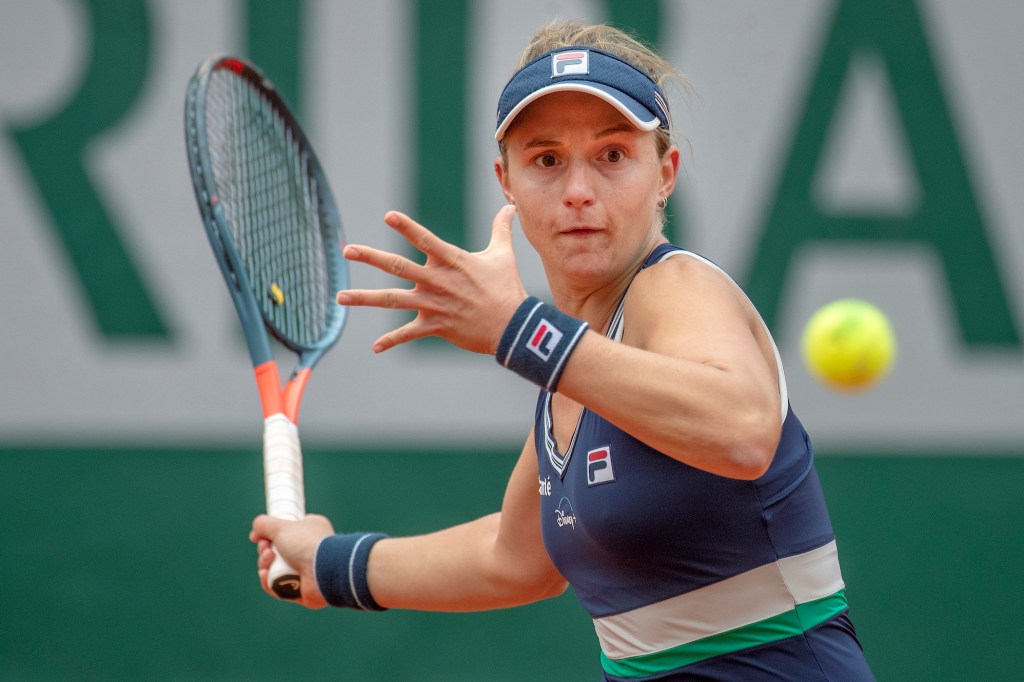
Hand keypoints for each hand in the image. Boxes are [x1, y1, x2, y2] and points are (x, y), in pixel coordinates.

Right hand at [249, 513, 334, 607]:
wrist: (323, 569)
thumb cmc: (307, 544)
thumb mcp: (281, 526)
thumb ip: (264, 524)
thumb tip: (255, 533)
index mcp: (310, 531)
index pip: (285, 533)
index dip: (269, 535)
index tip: (260, 537)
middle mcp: (308, 551)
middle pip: (275, 552)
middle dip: (265, 551)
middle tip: (266, 549)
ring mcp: (304, 571)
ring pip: (274, 570)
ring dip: (265, 565)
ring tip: (268, 562)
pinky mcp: (300, 590)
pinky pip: (278, 587)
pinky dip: (269, 582)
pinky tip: (266, 576)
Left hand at [337, 205, 526, 353]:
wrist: (513, 326)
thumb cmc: (507, 288)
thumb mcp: (503, 255)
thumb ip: (501, 229)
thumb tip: (510, 206)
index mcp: (452, 261)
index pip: (425, 240)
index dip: (407, 227)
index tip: (388, 216)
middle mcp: (438, 281)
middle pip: (398, 267)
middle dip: (370, 258)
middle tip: (347, 250)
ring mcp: (434, 304)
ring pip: (393, 300)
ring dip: (365, 298)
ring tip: (340, 297)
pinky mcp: (435, 326)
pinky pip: (408, 334)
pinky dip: (391, 341)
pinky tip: (375, 347)